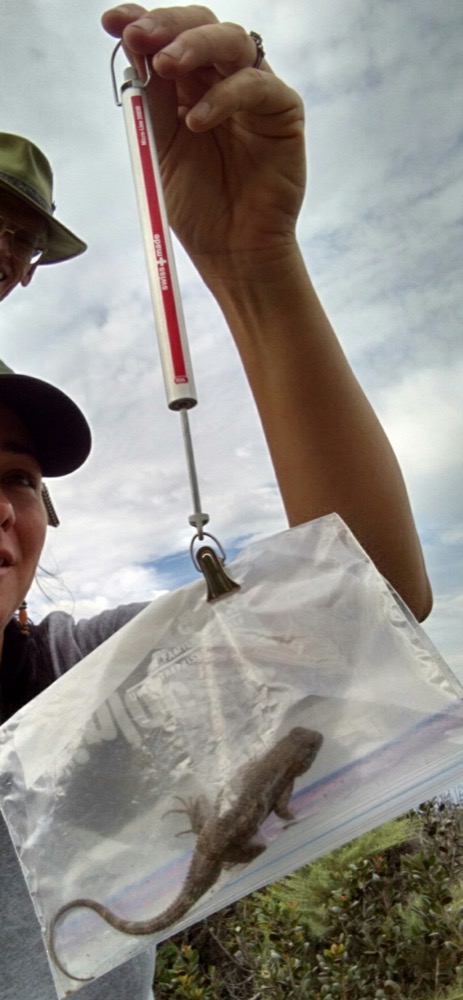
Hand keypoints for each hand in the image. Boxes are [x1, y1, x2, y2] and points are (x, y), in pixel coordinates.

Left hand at [102, 5, 305, 277]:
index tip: (112, 22)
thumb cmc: (198, 207)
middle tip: (139, 36)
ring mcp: (256, 94)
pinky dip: (224, 96)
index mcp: (190, 87)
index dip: (142, 22)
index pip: (169, 39)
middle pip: (201, 26)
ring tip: (166, 66)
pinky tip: (198, 121)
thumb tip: (132, 45)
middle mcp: (224, 81)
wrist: (232, 251)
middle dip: (167, 26)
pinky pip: (257, 85)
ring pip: (232, 41)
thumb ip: (152, 102)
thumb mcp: (161, 148)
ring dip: (194, 46)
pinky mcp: (284, 112)